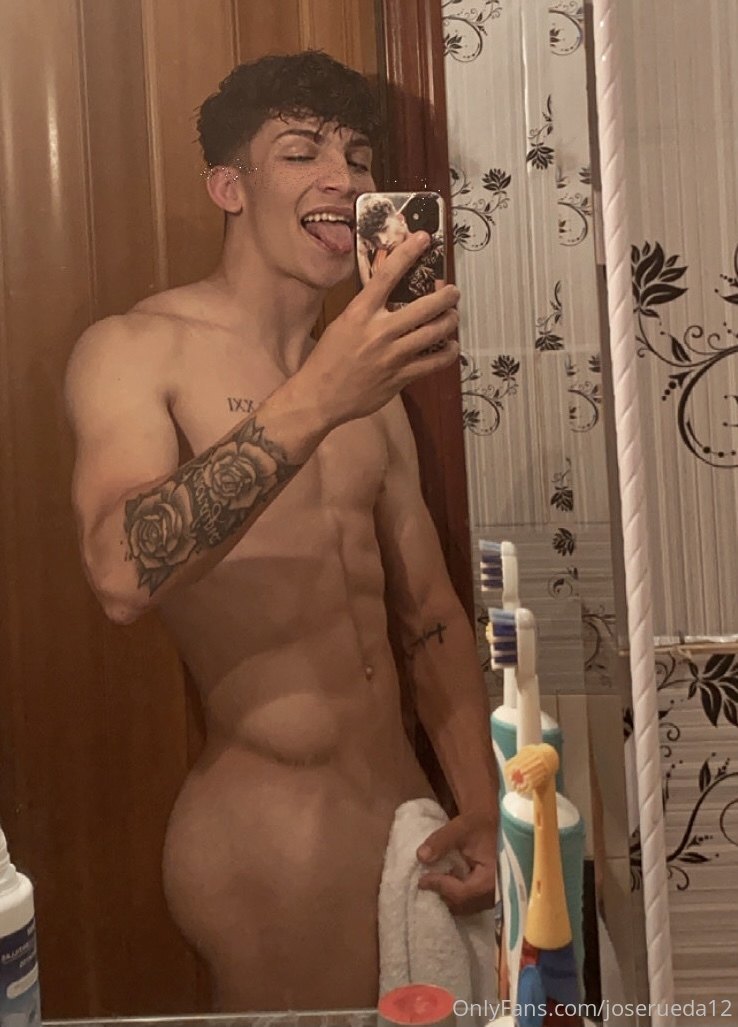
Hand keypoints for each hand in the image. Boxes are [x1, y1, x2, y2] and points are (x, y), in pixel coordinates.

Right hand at [299, 232, 459, 428]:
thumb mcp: (342, 324)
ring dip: (450, 321)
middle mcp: (379, 331)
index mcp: (360, 313)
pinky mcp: (400, 377)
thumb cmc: (328, 359)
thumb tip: (390, 295)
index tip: (424, 238)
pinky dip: (448, 353)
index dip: (409, 252)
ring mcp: (392, 355)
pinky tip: (450, 347)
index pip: (388, 274)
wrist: (320, 396)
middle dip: (446, 295)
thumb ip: (367, 309)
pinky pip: (434, 363)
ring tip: (453, 317)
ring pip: (435, 332)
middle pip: (425, 306)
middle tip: (452, 292)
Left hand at [416, 811, 496, 915]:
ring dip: (450, 895)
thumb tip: (421, 857)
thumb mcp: (460, 828)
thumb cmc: (480, 824)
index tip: (422, 880)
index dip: (440, 887)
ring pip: (467, 906)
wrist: (496, 823)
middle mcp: (497, 893)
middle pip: (464, 905)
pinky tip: (448, 881)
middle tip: (426, 882)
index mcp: (492, 880)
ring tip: (435, 881)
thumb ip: (441, 841)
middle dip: (443, 894)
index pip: (462, 893)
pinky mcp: (491, 893)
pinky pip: (472, 901)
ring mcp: (495, 896)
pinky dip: (458, 894)